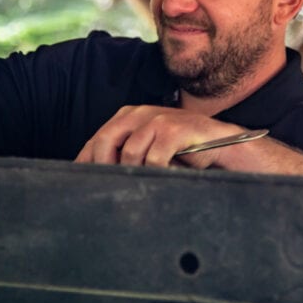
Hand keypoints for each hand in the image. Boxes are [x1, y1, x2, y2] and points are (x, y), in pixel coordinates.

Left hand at [75, 106, 244, 168]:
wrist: (220, 144)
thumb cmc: (181, 150)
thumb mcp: (147, 147)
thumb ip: (123, 154)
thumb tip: (95, 176)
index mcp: (128, 116)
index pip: (96, 140)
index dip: (86, 162)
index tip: (81, 184)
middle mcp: (139, 113)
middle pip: (105, 142)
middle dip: (105, 167)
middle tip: (110, 188)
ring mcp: (158, 120)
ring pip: (130, 153)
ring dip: (137, 172)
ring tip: (147, 182)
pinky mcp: (174, 130)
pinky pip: (154, 159)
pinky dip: (157, 172)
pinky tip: (166, 175)